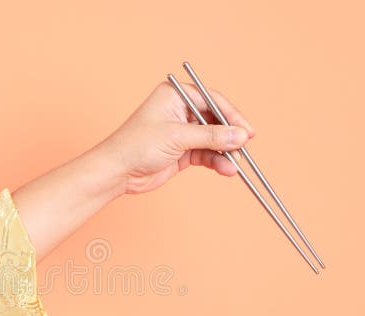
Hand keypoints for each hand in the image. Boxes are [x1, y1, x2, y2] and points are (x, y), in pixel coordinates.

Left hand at [94, 80, 255, 193]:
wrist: (117, 172)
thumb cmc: (137, 146)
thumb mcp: (177, 137)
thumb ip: (211, 136)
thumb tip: (239, 136)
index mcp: (175, 95)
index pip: (212, 100)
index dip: (232, 115)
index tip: (247, 131)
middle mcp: (179, 110)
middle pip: (215, 120)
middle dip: (230, 135)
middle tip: (244, 148)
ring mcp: (181, 132)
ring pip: (212, 139)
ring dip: (225, 152)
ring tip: (234, 165)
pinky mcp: (182, 151)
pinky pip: (206, 154)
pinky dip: (216, 161)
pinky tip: (226, 170)